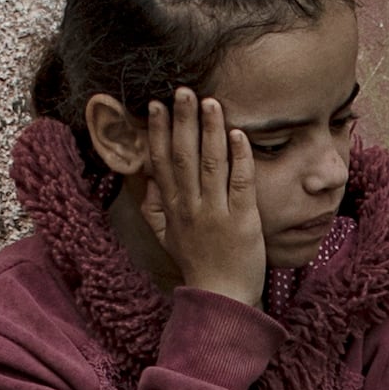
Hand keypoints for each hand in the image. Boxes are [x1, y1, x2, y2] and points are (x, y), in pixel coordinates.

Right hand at [113, 90, 272, 305]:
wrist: (221, 299)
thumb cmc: (198, 266)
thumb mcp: (167, 238)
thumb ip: (154, 208)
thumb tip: (146, 178)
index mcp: (173, 209)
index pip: (162, 162)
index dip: (159, 132)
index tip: (157, 105)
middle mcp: (191, 207)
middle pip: (184, 156)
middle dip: (183, 121)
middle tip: (184, 90)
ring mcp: (216, 213)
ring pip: (210, 164)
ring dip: (210, 130)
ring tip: (210, 102)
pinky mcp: (242, 220)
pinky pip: (240, 183)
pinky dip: (239, 157)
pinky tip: (238, 134)